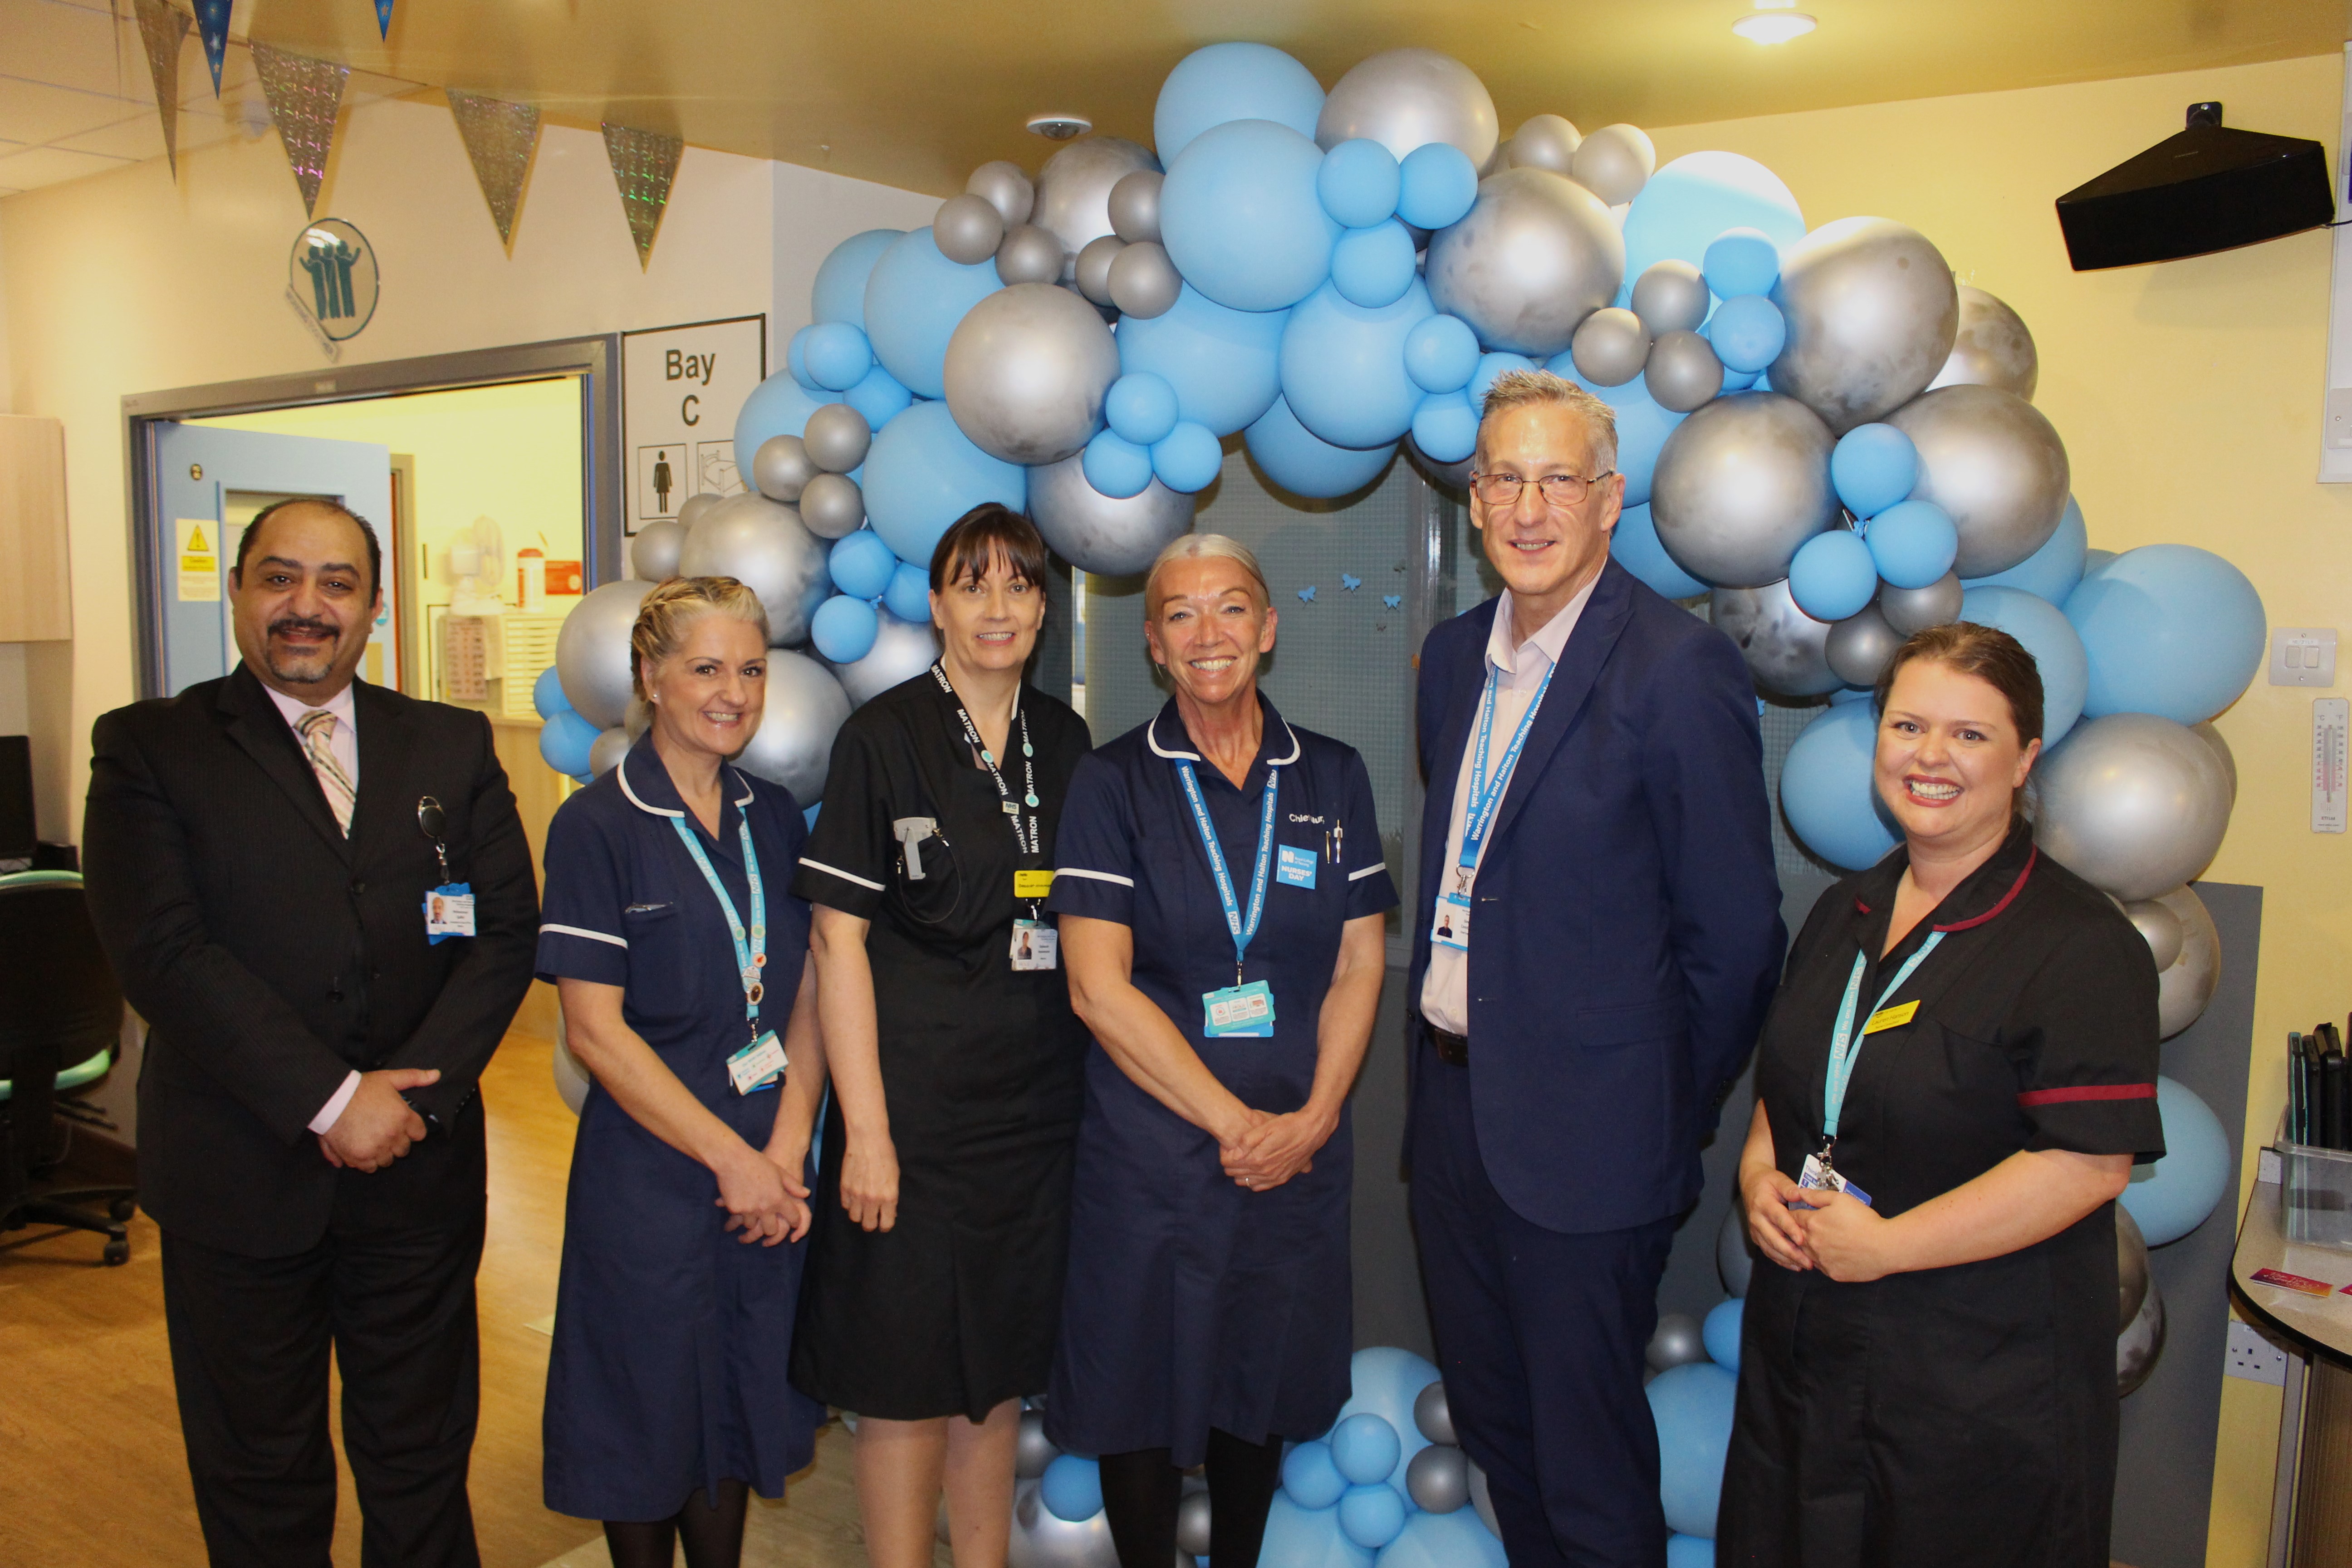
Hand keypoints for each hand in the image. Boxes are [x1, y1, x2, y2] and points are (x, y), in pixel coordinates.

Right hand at [321, 1069, 438, 1171]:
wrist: (331, 1099)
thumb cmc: (360, 1088)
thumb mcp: (389, 1078)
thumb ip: (414, 1077)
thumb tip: (436, 1075)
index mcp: (403, 1117)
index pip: (419, 1134)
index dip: (412, 1130)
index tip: (403, 1126)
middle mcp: (393, 1135)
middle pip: (404, 1150)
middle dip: (397, 1142)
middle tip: (385, 1133)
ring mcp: (376, 1148)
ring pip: (388, 1160)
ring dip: (382, 1153)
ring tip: (373, 1141)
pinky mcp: (359, 1158)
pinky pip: (370, 1168)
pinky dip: (367, 1161)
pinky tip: (362, 1149)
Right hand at [713, 1143, 796, 1246]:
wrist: (732, 1159)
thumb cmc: (758, 1163)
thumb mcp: (780, 1172)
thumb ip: (793, 1186)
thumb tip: (806, 1194)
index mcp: (778, 1198)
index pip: (792, 1218)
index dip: (795, 1221)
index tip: (793, 1222)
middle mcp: (765, 1207)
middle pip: (771, 1230)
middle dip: (771, 1228)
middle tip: (769, 1224)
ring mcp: (749, 1210)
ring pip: (752, 1226)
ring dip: (754, 1221)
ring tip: (752, 1214)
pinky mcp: (735, 1209)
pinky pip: (739, 1217)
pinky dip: (740, 1213)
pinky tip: (740, 1205)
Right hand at [840, 1134, 899, 1232]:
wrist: (867, 1140)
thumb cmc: (885, 1155)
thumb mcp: (895, 1177)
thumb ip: (891, 1196)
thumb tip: (889, 1210)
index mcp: (889, 1197)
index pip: (886, 1224)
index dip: (886, 1225)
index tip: (885, 1222)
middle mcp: (872, 1199)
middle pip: (868, 1225)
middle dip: (872, 1223)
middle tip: (873, 1217)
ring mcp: (857, 1195)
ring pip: (855, 1218)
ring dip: (859, 1214)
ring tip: (863, 1207)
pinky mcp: (844, 1188)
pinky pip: (845, 1205)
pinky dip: (850, 1204)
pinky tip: (854, 1196)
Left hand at [1223, 1104, 1335, 1191]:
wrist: (1311, 1131)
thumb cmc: (1288, 1125)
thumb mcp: (1266, 1127)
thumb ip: (1247, 1141)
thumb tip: (1235, 1153)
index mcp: (1258, 1159)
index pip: (1230, 1165)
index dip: (1225, 1157)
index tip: (1225, 1149)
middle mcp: (1265, 1172)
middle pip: (1237, 1174)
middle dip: (1231, 1166)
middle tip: (1230, 1155)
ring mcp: (1275, 1177)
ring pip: (1247, 1183)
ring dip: (1241, 1174)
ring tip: (1241, 1162)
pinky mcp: (1283, 1178)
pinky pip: (1261, 1187)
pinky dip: (1253, 1182)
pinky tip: (1253, 1173)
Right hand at [1741, 1164, 1815, 1272]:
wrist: (1750, 1184)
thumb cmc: (1767, 1182)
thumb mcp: (1778, 1179)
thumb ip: (1789, 1187)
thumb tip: (1799, 1195)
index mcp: (1763, 1203)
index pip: (1778, 1218)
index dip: (1790, 1229)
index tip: (1802, 1240)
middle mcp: (1757, 1219)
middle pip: (1773, 1239)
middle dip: (1791, 1252)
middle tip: (1808, 1261)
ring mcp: (1755, 1229)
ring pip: (1770, 1248)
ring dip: (1787, 1259)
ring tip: (1804, 1265)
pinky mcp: (1757, 1236)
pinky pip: (1768, 1251)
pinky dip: (1781, 1260)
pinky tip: (1794, 1265)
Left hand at [1790, 1187, 1894, 1281]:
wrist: (1885, 1247)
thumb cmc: (1864, 1220)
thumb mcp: (1841, 1199)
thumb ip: (1817, 1196)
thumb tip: (1799, 1192)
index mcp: (1812, 1223)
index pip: (1792, 1217)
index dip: (1795, 1214)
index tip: (1800, 1213)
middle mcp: (1812, 1244)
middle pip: (1796, 1237)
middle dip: (1799, 1231)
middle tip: (1812, 1227)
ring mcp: (1822, 1261)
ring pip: (1807, 1253)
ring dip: (1810, 1247)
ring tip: (1824, 1241)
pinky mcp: (1833, 1274)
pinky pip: (1821, 1267)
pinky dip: (1823, 1260)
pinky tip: (1834, 1254)